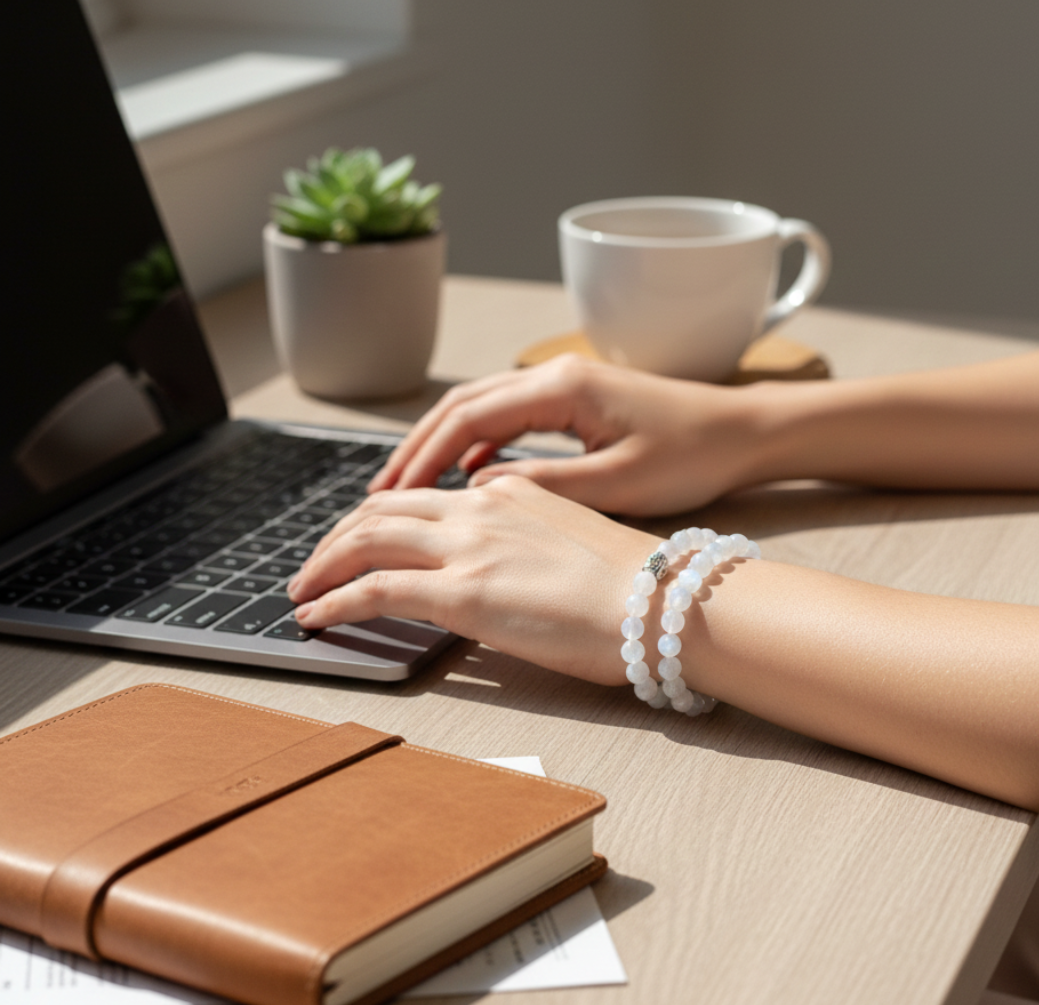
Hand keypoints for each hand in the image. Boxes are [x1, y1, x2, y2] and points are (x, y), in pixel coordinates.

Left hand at [288, 475, 656, 683]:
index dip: (378, 516)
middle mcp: (480, 507)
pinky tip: (316, 618)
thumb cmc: (637, 586)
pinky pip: (374, 590)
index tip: (357, 540)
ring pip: (366, 539)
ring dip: (324, 564)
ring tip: (301, 591)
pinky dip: (335, 601)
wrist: (665, 603)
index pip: (422, 496)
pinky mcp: (462, 594)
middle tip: (313, 564)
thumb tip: (501, 567)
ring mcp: (468, 547)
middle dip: (336, 537)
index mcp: (508, 492)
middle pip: (381, 509)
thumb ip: (526, 540)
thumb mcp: (573, 541)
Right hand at [367, 355, 767, 515]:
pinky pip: (511, 419)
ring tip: (409, 488)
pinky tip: (468, 478)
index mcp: (561, 390)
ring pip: (482, 410)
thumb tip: (476, 495)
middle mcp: (555, 378)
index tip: (389, 494)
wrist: (744, 431)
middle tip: (379, 493)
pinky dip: (479, 446)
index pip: (468, 418)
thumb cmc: (693, 455)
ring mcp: (566, 387)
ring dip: (443, 446)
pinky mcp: (578, 403)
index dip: (422, 456)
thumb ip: (544, 487)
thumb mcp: (618, 482)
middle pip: (463, 406)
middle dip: (417, 448)